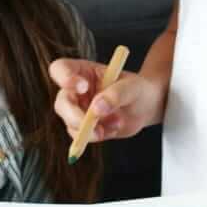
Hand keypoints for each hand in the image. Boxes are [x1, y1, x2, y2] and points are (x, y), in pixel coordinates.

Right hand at [50, 58, 164, 142]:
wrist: (146, 106)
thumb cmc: (138, 89)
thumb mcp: (132, 87)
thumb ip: (116, 94)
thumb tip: (97, 109)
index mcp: (82, 71)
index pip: (60, 69)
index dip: (64, 78)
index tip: (83, 87)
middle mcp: (76, 91)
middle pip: (61, 101)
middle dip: (74, 114)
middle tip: (92, 122)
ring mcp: (79, 110)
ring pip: (69, 122)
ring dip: (90, 129)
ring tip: (116, 122)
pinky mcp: (85, 128)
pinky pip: (81, 136)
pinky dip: (97, 136)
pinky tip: (114, 128)